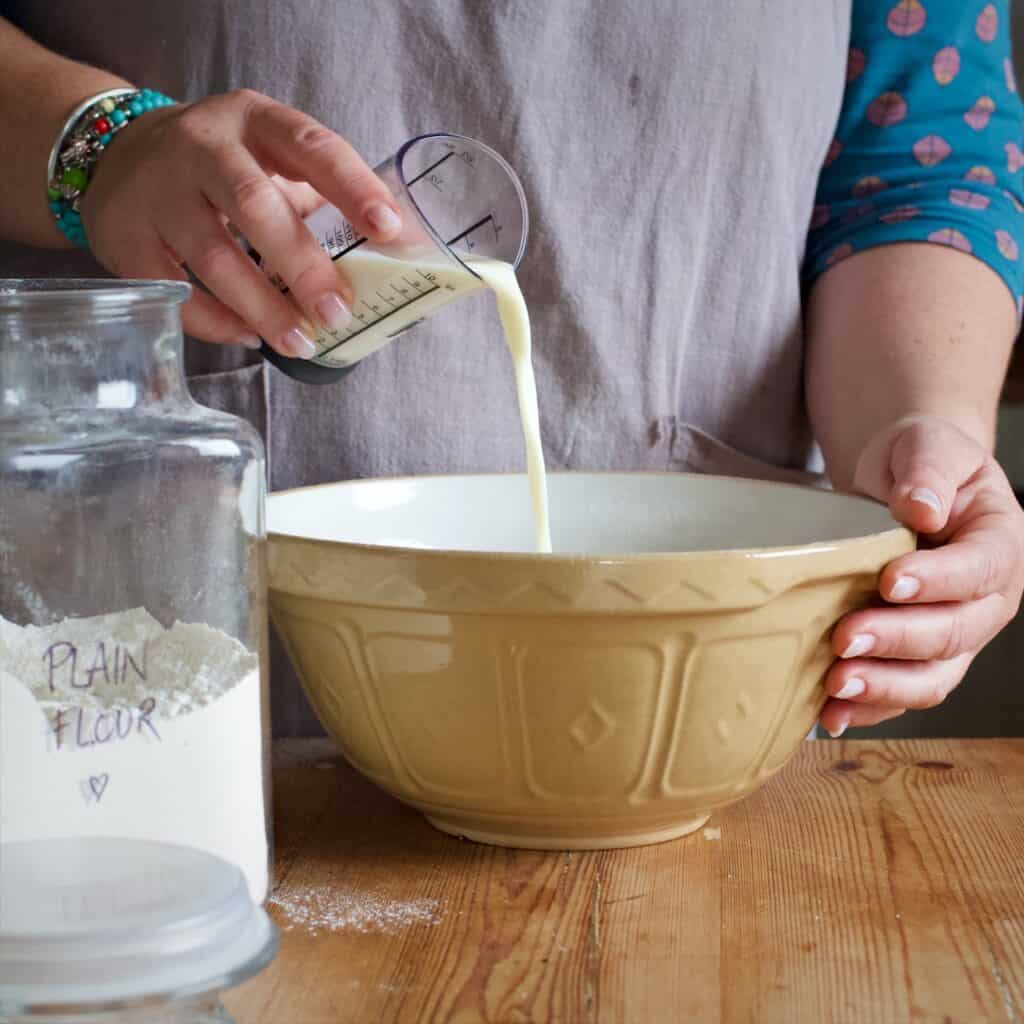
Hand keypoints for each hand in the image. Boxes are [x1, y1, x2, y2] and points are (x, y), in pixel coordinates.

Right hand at [80, 90, 401, 357]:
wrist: (119, 153)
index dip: (352, 188)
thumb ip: (321, 200)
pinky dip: (214, 320)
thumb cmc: (223, 167)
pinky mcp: (124, 234)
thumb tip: (397, 256)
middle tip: (337, 312)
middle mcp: (201, 145)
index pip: (310, 146)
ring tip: (301, 342)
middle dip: (303, 266)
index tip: (389, 230)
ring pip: (213, 254)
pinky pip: (172, 289)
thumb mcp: (269, 159)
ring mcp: (157, 189)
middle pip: (254, 205)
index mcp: (254, 120)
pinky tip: (248, 336)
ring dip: (263, 307)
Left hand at [819, 414, 1023, 736]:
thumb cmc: (918, 463)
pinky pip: (900, 693)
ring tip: (836, 686)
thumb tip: (922, 509)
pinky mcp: (917, 658)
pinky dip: (868, 709)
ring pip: (933, 678)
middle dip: (899, 640)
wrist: (902, 487)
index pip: (978, 569)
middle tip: (845, 637)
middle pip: (955, 633)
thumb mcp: (925, 445)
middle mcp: (986, 599)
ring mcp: (954, 635)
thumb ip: (927, 471)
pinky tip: (830, 715)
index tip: (889, 580)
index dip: (938, 580)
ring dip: (884, 688)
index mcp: (998, 543)